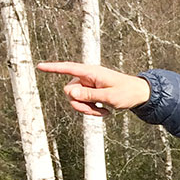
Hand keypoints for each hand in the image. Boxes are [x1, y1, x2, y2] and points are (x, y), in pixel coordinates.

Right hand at [36, 61, 151, 116]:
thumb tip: (70, 93)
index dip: (53, 68)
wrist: (140, 95)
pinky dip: (92, 109)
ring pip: (76, 100)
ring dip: (87, 109)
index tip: (39, 66)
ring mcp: (89, 85)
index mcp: (91, 72)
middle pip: (70, 91)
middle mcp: (88, 77)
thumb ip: (89, 95)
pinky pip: (84, 103)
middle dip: (80, 104)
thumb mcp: (109, 97)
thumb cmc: (127, 93)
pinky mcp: (92, 93)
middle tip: (96, 110)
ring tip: (104, 112)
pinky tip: (105, 112)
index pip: (68, 68)